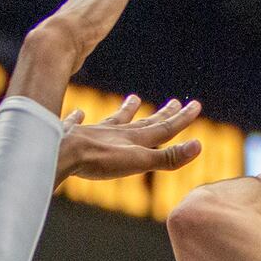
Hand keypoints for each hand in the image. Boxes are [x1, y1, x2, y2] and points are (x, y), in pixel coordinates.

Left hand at [56, 95, 202, 183]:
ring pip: (114, 120)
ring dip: (126, 110)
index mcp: (135, 140)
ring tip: (133, 99)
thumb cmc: (100, 161)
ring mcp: (94, 134)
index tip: (195, 105)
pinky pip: (77, 124)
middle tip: (174, 102)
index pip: (163, 129)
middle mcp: (117, 133)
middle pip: (143, 123)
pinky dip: (79, 118)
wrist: (62, 152)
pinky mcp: (72, 136)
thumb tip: (198, 146)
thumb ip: (167, 157)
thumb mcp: (139, 162)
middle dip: (162, 114)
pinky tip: (79, 112)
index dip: (181, 120)